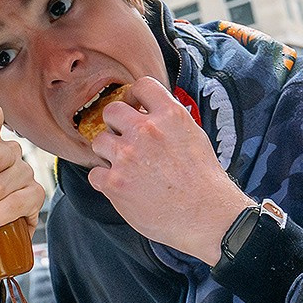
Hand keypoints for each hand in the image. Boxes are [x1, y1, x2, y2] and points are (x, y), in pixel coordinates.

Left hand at [87, 76, 250, 262]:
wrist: (207, 217)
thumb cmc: (205, 182)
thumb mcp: (195, 137)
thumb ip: (170, 122)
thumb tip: (153, 115)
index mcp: (170, 115)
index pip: (141, 85)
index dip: (135, 96)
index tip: (136, 108)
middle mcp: (146, 131)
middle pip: (111, 110)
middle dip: (116, 125)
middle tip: (125, 140)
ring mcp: (127, 157)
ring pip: (98, 141)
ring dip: (108, 152)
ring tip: (123, 166)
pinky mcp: (115, 183)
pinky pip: (94, 173)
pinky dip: (105, 181)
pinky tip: (121, 187)